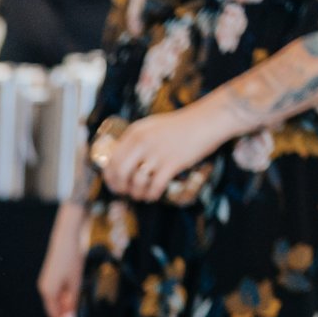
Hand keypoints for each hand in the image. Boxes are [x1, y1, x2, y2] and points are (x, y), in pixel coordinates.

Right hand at [36, 201, 88, 316]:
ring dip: (70, 309)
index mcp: (48, 292)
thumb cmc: (72, 257)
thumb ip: (74, 303)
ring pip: (59, 301)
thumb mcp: (76, 282)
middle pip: (56, 310)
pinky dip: (70, 298)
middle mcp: (45, 288)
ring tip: (83, 315)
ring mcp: (49, 281)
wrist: (68, 233)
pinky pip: (61, 292)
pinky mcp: (54, 274)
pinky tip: (80, 298)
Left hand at [96, 107, 227, 201]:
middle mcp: (142, 142)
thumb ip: (136, 140)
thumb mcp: (152, 127)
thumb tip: (122, 162)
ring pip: (136, 182)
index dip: (110, 177)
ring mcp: (157, 153)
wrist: (207, 120)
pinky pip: (154, 186)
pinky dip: (151, 195)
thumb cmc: (181, 125)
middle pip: (120, 173)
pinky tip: (153, 196)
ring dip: (137, 193)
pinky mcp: (172, 163)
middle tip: (126, 193)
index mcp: (135, 132)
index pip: (112, 160)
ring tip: (142, 195)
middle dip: (120, 187)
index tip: (114, 185)